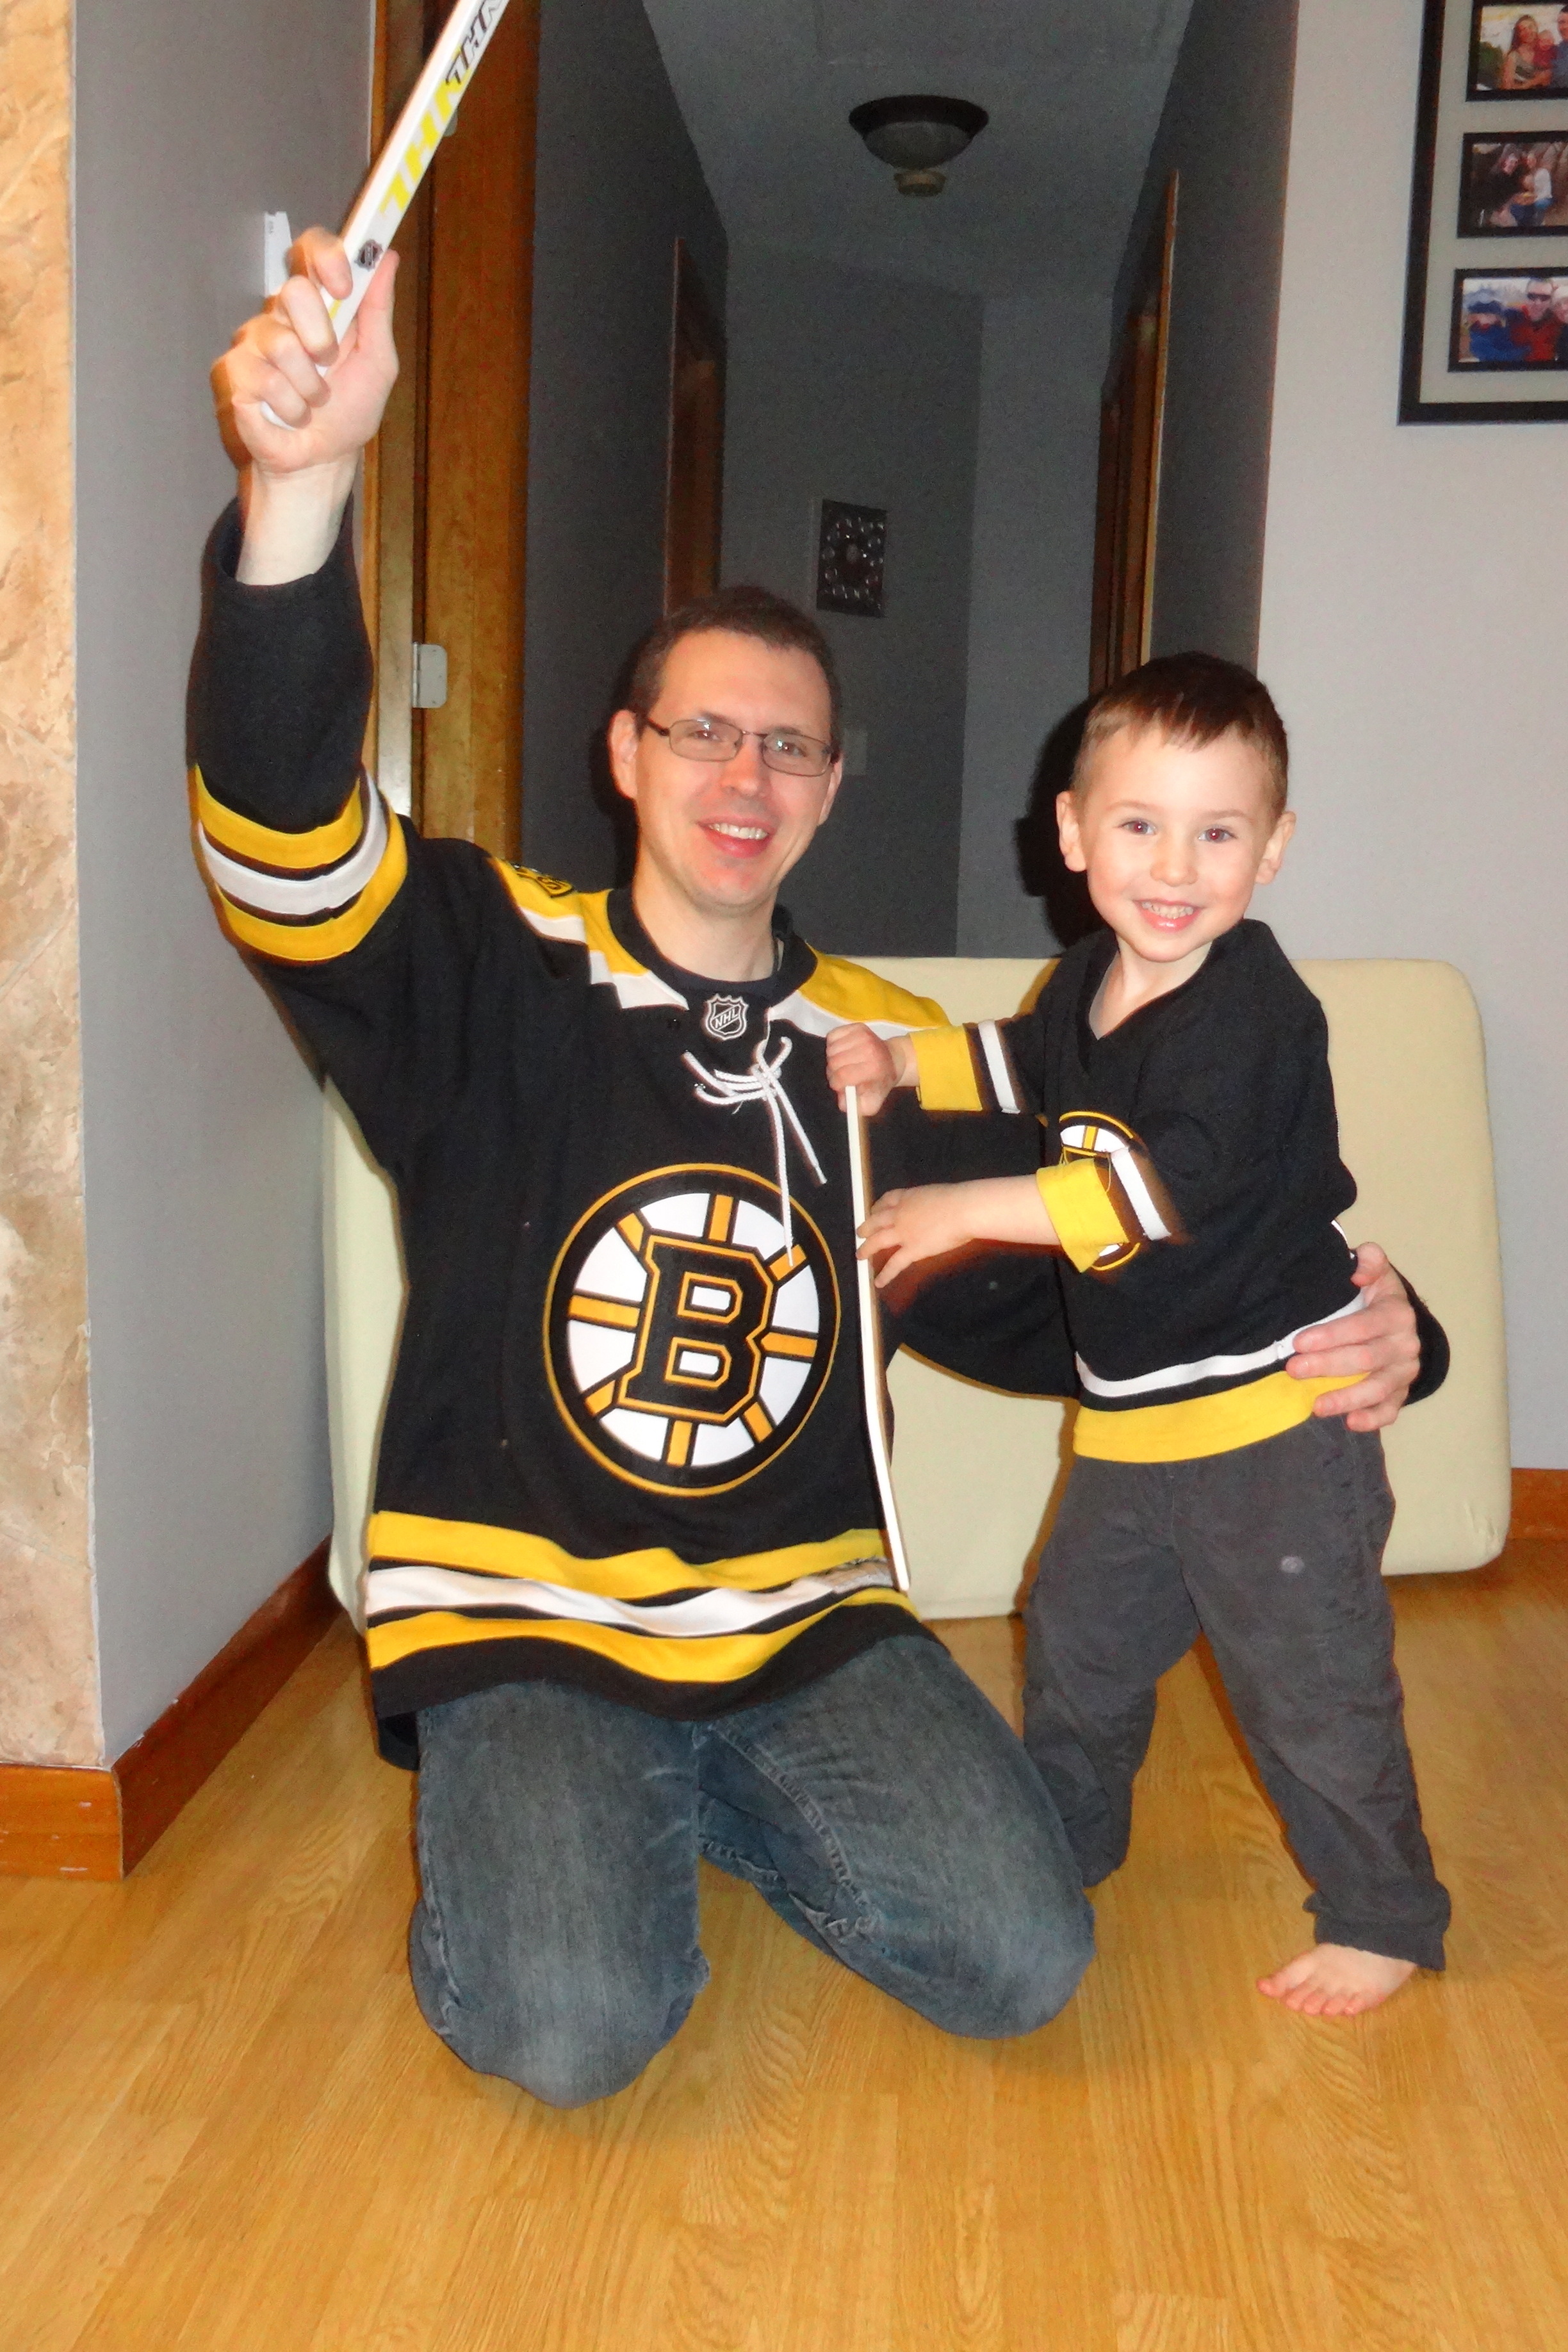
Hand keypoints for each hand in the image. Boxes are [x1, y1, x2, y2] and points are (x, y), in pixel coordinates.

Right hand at [214, 228, 398, 472]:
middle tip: (328, 364)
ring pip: (282, 343)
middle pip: (295, 291)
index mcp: (319, 304)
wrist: (324, 459)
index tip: (344, 286)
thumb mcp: (378, 362)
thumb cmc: (348, 411)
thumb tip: (388, 257)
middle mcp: (282, 314)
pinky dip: (291, 408)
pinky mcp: (235, 372)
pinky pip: (266, 380)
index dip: (326, 256)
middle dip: (322, 337)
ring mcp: (254, 341)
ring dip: (310, 386)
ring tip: (312, 403)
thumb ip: (378, 311)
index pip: (311, 251)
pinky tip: (291, 416)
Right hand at [825, 1023, 908, 1114]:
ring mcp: (862, 1035)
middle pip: (833, 1063)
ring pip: (831, 1050)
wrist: (893, 1059)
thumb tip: (843, 1103)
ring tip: (845, 1062)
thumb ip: (856, 1108)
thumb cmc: (879, 1081)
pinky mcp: (857, 1026)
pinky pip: (832, 1036)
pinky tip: (845, 1050)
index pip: (842, 1076)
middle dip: (833, 1072)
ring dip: (833, 1058)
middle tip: (842, 1074)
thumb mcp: (872, 1102)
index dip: (836, 1084)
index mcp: (873, 1068)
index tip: (840, 1085)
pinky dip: (834, 1045)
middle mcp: (868, 1049)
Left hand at [859, 1185, 979, 1286]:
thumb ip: (929, 1204)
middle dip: (867, 1227)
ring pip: (878, 1241)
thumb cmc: (959, 1200)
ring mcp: (903, 1232)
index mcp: (908, 1196)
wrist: (962, 1210)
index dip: (877, 1207)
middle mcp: (900, 1213)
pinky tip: (878, 1282)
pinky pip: (895, 1264)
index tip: (874, 1211)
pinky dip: (885, 1274)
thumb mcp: (937, 1194)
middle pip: (876, 1220)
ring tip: (860, 1255)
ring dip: (867, 1249)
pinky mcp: (911, 1250)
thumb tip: (935, 1211)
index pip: (887, 1200)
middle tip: (861, 1233)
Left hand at [1288, 1243, 1420, 1431]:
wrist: (1397, 1320)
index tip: (1299, 1342)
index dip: (1331, 1335)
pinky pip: (1390, 1411)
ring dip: (1345, 1399)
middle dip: (1327, 1366)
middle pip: (1366, 1360)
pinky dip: (1372, 1419)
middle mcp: (1405, 1345)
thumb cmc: (1374, 1294)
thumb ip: (1369, 1260)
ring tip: (1315, 1406)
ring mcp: (1404, 1372)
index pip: (1363, 1326)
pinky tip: (1350, 1422)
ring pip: (1377, 1389)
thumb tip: (1358, 1271)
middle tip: (1293, 1370)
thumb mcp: (1375, 1270)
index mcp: (1397, 1314)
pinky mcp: (1401, 1393)